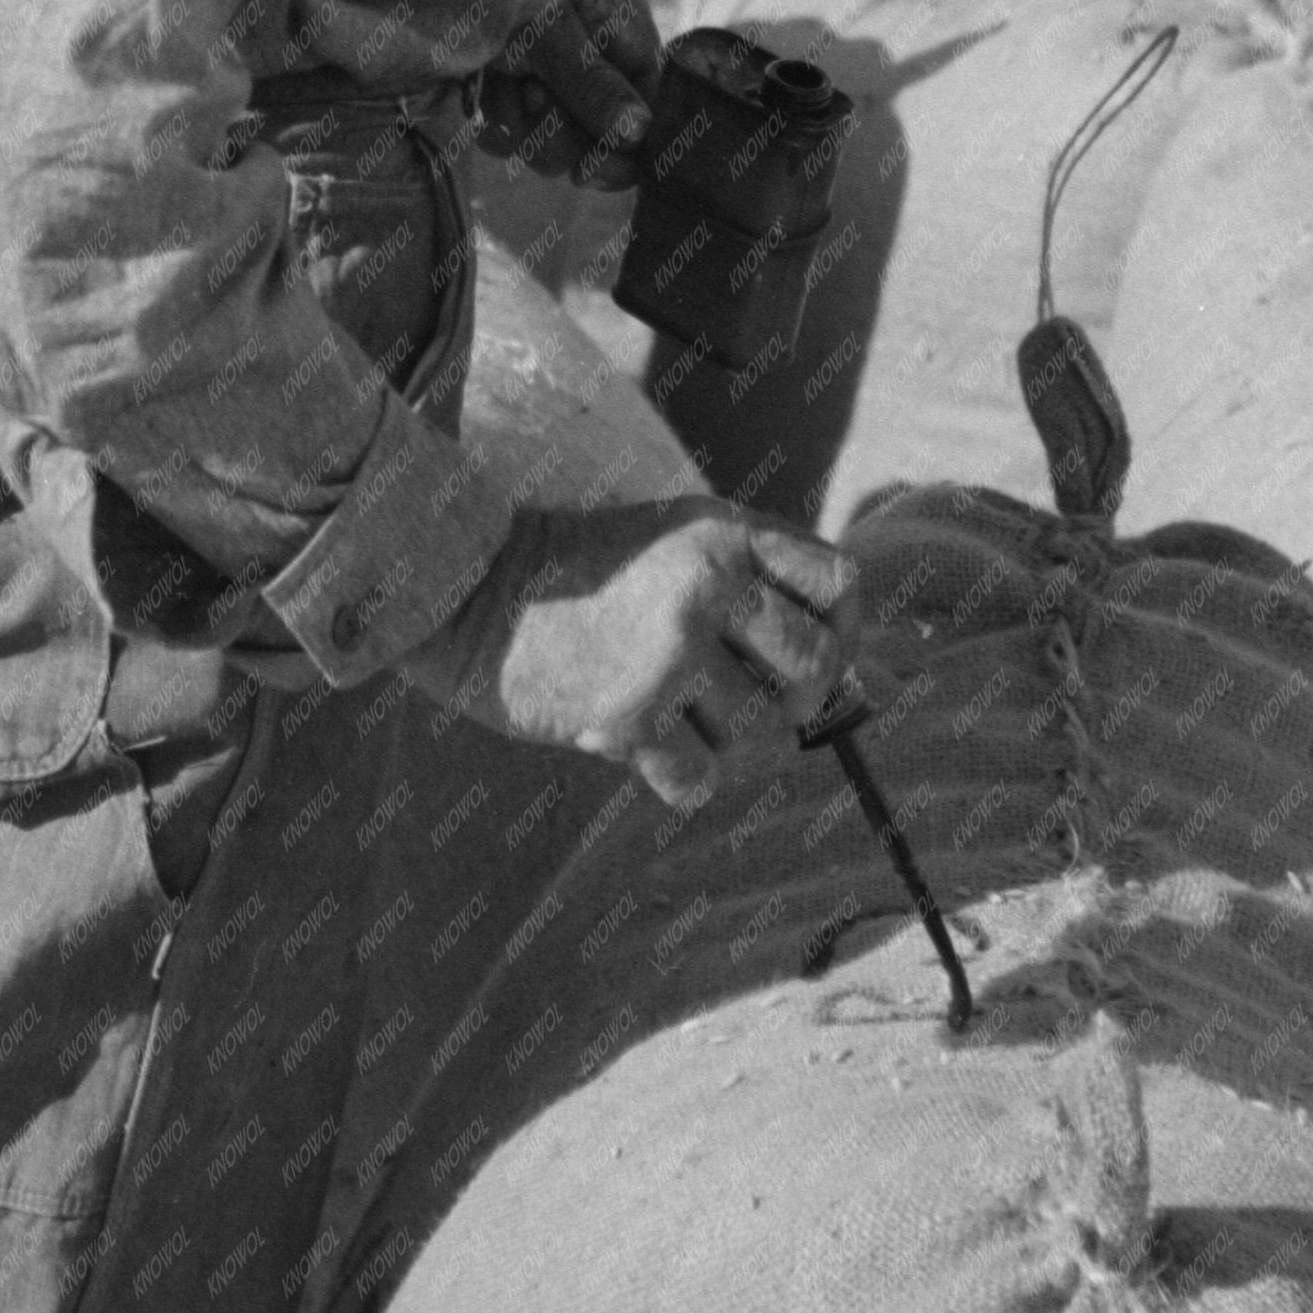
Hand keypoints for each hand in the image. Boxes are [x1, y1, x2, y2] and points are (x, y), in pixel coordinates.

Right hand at [403, 498, 860, 809]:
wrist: (467, 589)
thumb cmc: (579, 570)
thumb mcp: (673, 537)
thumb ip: (751, 579)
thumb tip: (845, 671)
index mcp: (725, 533)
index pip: (843, 585)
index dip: (841, 627)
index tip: (800, 651)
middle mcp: (708, 586)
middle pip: (817, 666)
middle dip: (795, 695)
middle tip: (743, 696)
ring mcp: (671, 652)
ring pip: (757, 732)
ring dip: (719, 734)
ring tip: (665, 704)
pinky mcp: (628, 715)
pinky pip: (700, 779)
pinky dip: (677, 776)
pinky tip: (639, 740)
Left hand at [475, 0, 663, 190]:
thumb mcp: (550, 23)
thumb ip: (593, 80)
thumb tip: (639, 132)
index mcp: (627, 38)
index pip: (653, 113)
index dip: (628, 150)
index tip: (589, 167)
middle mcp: (600, 68)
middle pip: (605, 145)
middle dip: (560, 133)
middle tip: (530, 97)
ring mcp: (558, 88)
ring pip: (557, 152)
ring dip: (522, 124)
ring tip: (503, 77)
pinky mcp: (517, 102)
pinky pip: (518, 145)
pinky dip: (496, 124)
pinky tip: (483, 89)